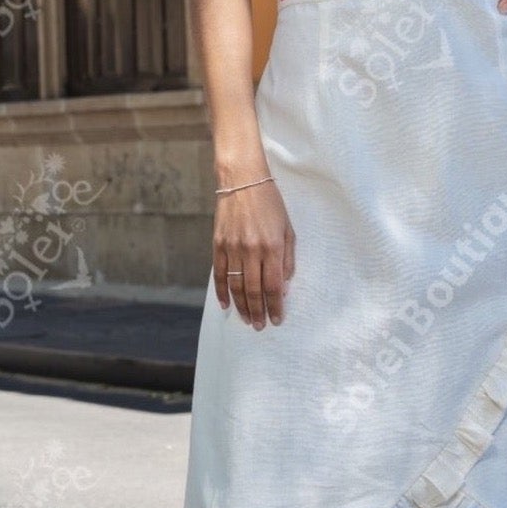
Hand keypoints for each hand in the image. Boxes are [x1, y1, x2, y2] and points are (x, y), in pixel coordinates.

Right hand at [213, 178, 295, 329]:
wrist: (242, 181)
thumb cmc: (270, 204)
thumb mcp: (288, 229)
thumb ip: (287, 259)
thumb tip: (284, 287)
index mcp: (272, 247)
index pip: (274, 286)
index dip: (275, 306)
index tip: (277, 319)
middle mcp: (252, 250)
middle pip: (253, 290)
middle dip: (258, 311)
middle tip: (260, 326)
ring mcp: (233, 248)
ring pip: (235, 286)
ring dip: (241, 306)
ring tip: (247, 319)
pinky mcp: (218, 244)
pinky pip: (219, 274)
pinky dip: (221, 291)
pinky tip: (225, 304)